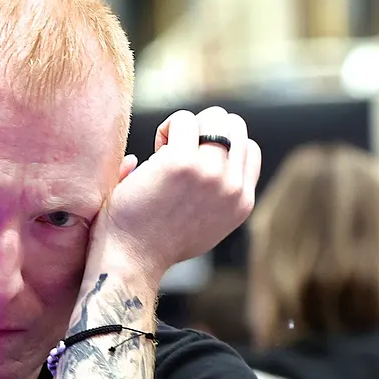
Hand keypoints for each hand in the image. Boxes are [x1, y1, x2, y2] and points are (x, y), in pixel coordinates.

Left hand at [96, 106, 262, 282]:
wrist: (130, 260)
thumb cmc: (154, 243)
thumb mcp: (206, 226)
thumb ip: (218, 197)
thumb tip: (212, 163)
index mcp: (241, 202)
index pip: (248, 149)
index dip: (219, 146)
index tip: (192, 165)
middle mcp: (233, 188)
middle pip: (234, 126)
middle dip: (205, 130)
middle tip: (177, 155)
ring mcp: (211, 174)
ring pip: (213, 118)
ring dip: (187, 128)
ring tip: (165, 152)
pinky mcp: (182, 163)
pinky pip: (183, 120)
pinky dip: (166, 129)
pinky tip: (152, 155)